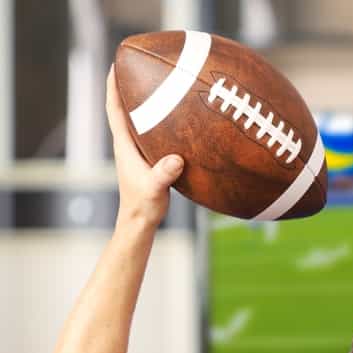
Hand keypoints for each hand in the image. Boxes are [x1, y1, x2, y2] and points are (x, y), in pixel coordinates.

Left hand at [105, 66, 183, 225]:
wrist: (139, 221)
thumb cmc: (143, 205)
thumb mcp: (155, 188)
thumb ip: (163, 174)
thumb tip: (176, 159)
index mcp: (124, 145)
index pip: (114, 109)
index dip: (112, 86)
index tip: (115, 65)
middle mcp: (128, 144)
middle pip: (124, 108)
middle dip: (129, 86)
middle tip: (141, 66)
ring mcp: (137, 151)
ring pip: (138, 119)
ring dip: (144, 102)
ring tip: (159, 85)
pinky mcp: (148, 158)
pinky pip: (152, 132)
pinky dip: (159, 120)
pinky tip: (175, 118)